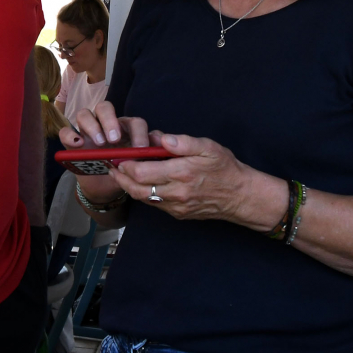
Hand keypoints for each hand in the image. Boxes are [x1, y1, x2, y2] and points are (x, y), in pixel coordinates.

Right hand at [58, 102, 153, 203]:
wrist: (106, 188)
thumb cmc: (124, 172)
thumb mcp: (137, 165)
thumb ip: (148, 153)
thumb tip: (160, 143)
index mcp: (126, 128)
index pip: (134, 121)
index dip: (138, 132)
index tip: (140, 149)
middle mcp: (105, 124)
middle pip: (104, 107)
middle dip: (110, 120)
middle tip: (114, 139)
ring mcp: (87, 131)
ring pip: (84, 114)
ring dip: (92, 125)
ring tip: (99, 143)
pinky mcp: (72, 142)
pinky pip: (66, 131)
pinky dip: (69, 135)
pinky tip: (77, 144)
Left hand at [108, 132, 265, 224]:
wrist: (240, 196)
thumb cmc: (225, 168)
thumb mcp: (208, 147)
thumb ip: (183, 142)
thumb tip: (161, 139)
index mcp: (181, 173)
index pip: (143, 172)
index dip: (126, 165)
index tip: (119, 157)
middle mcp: (176, 192)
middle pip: (137, 189)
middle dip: (121, 178)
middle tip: (112, 168)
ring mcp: (177, 206)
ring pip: (144, 199)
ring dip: (130, 187)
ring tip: (120, 175)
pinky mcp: (179, 213)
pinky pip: (156, 204)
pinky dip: (145, 194)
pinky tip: (141, 184)